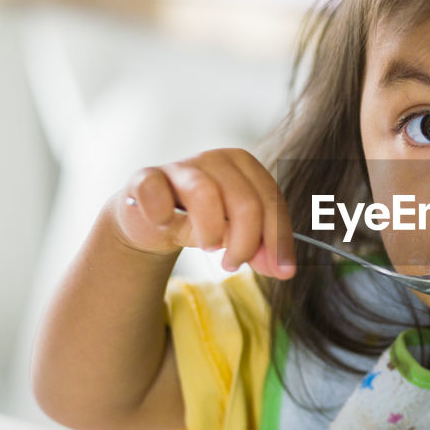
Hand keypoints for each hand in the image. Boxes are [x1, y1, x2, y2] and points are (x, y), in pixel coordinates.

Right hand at [112, 148, 294, 278]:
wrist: (152, 221)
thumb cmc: (201, 222)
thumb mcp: (236, 234)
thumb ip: (260, 248)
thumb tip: (283, 269)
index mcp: (244, 165)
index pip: (272, 200)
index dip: (279, 239)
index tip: (282, 271)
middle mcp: (216, 159)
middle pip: (246, 201)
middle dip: (246, 243)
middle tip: (234, 264)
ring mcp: (180, 166)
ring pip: (206, 193)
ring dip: (211, 231)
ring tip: (209, 247)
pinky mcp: (146, 178)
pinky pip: (155, 190)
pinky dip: (161, 212)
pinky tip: (165, 224)